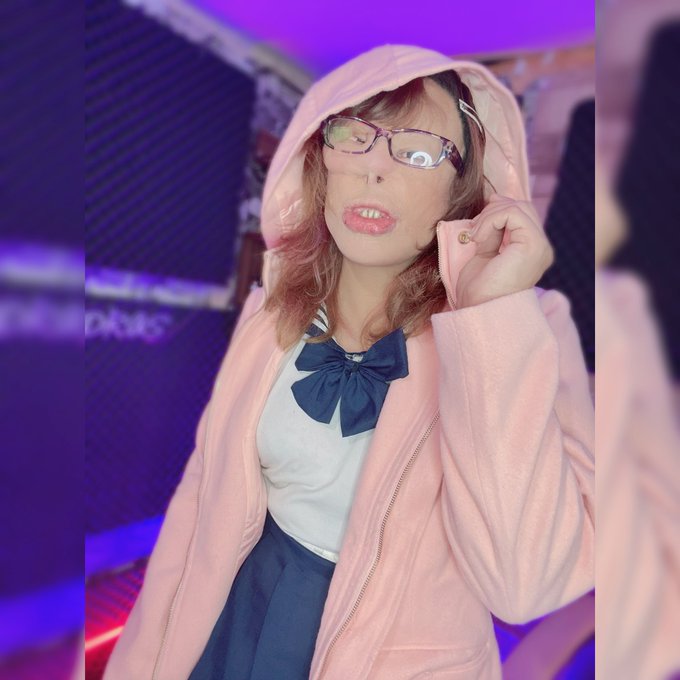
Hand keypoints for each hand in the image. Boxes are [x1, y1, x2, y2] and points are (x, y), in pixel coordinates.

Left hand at [455, 194, 553, 308]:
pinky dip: (490, 220)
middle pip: (520, 206)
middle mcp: (540, 247)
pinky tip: (479, 238)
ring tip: (475, 237)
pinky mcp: (533, 245)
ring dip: (489, 216)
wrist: (478, 309)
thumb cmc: (478, 288)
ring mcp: (540, 246)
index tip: (475, 230)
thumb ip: (493, 228)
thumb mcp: (485, 250)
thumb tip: (494, 198)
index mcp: (530, 249)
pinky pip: (513, 213)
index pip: (519, 213)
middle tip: (473, 233)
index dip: (495, 212)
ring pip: (517, 206)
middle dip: (492, 211)